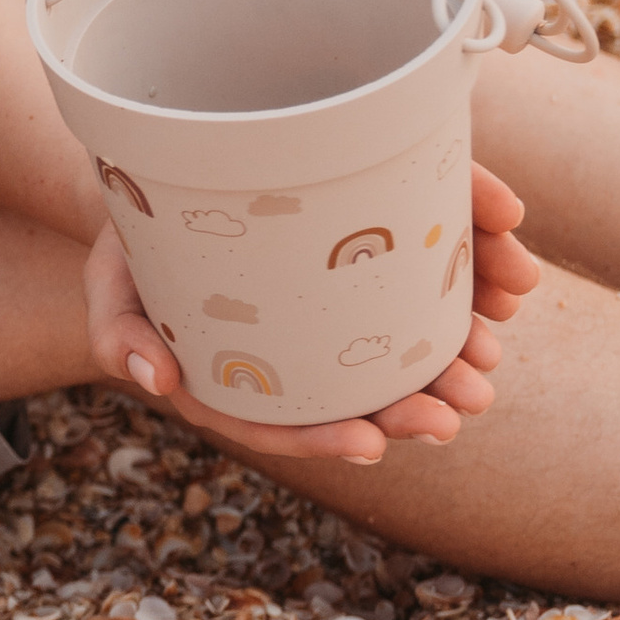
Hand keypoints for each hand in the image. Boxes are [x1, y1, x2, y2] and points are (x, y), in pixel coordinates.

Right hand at [84, 166, 539, 465]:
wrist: (168, 174)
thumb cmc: (135, 245)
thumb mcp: (111, 286)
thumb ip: (121, 334)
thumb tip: (155, 383)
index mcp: (243, 375)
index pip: (284, 422)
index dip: (325, 439)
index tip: (369, 444)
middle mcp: (301, 349)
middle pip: (361, 391)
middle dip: (418, 403)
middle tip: (462, 405)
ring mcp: (340, 303)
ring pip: (407, 336)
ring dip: (459, 345)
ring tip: (490, 353)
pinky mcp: (372, 252)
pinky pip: (429, 268)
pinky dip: (472, 269)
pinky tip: (508, 270)